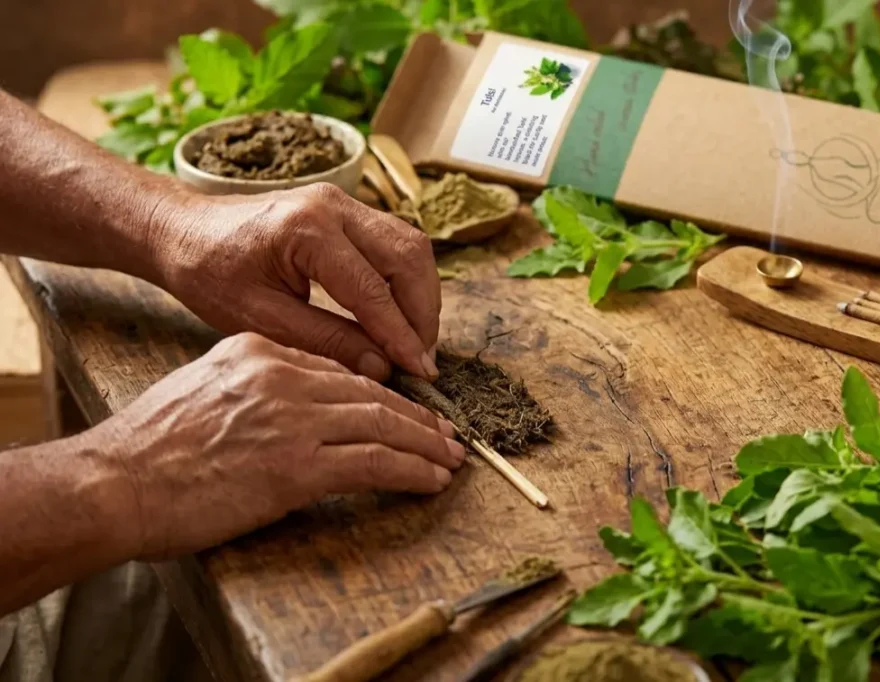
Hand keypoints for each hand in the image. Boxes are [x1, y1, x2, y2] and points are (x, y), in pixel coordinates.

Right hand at [90, 333, 464, 559]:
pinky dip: (410, 470)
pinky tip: (431, 479)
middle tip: (446, 434)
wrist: (114, 481)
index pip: (338, 368)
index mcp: (259, 350)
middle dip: (416, 415)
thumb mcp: (206, 388)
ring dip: (424, 443)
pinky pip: (373, 462)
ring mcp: (291, 418)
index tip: (407, 409)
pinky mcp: (296, 465)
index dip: (382, 392)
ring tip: (450, 458)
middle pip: (370, 391)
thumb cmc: (149, 445)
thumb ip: (258, 387)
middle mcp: (281, 374)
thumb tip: (302, 406)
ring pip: (381, 422)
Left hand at [152, 183, 440, 381]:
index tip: (419, 373)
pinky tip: (399, 316)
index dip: (402, 336)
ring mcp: (344, 202)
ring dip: (421, 296)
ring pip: (410, 245)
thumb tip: (383, 368)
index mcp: (307, 231)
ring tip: (415, 342)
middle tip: (422, 360)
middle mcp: (334, 206)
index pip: (374, 291)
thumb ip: (327, 342)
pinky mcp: (347, 210)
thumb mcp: (262, 320)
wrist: (183, 231)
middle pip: (409, 257)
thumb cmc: (210, 274)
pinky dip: (405, 281)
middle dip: (423, 313)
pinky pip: (395, 242)